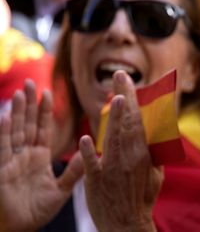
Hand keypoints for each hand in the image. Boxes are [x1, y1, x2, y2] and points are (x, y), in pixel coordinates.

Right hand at [0, 80, 83, 231]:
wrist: (19, 229)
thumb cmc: (37, 212)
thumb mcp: (61, 190)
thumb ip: (75, 172)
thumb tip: (91, 152)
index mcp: (38, 158)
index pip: (42, 130)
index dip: (44, 112)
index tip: (48, 93)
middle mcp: (24, 156)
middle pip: (27, 125)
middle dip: (29, 105)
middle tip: (31, 83)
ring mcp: (11, 162)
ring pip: (14, 132)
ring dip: (17, 113)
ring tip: (21, 93)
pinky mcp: (1, 170)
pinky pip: (3, 148)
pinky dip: (4, 133)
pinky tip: (6, 116)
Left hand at [79, 71, 162, 231]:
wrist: (126, 224)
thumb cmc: (142, 198)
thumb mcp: (156, 174)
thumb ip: (153, 151)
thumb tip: (152, 129)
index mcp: (144, 155)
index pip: (139, 121)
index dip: (134, 99)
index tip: (130, 81)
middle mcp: (129, 158)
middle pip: (127, 123)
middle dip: (124, 97)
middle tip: (119, 76)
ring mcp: (113, 169)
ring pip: (112, 138)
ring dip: (112, 117)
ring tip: (112, 96)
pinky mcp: (96, 181)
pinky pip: (91, 164)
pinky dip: (88, 152)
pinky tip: (86, 138)